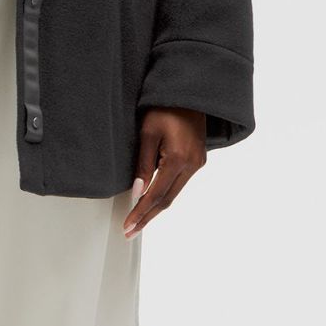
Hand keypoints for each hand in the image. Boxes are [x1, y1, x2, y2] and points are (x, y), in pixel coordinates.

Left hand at [123, 107, 206, 236]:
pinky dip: (164, 195)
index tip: (127, 226)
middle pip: (167, 200)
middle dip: (147, 217)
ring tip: (138, 222)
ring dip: (156, 209)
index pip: (156, 194)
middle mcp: (192, 165)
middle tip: (130, 232)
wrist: (189, 93)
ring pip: (174, 194)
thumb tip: (137, 192)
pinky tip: (152, 203)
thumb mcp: (148, 133)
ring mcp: (198, 164)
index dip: (141, 212)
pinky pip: (179, 184)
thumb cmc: (165, 108)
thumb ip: (143, 164)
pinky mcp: (198, 161)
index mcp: (179, 158)